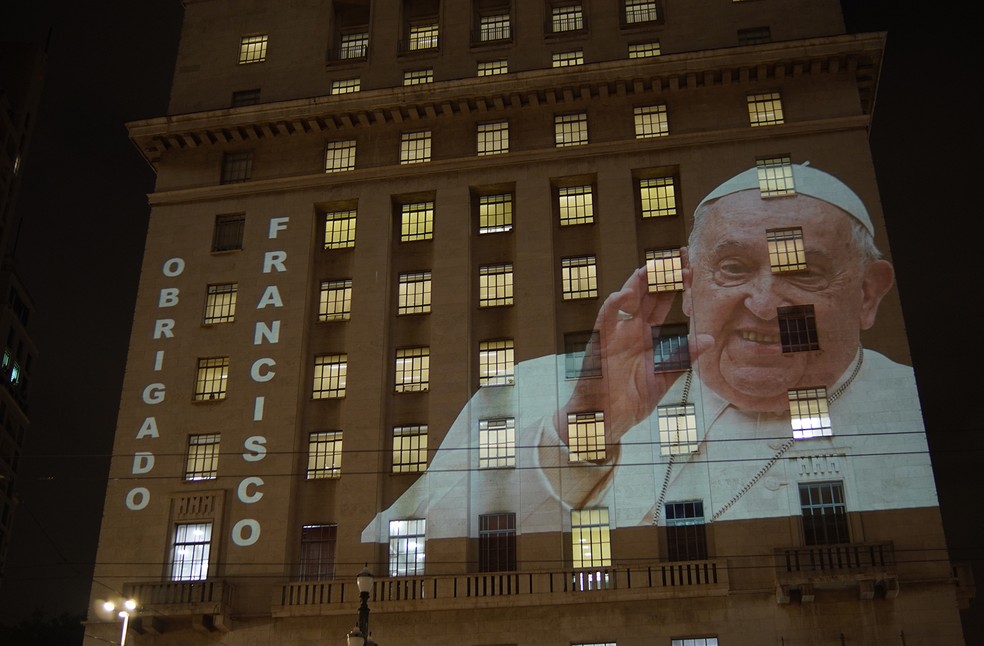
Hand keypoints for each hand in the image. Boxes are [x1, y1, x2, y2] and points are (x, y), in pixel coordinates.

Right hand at [559, 251, 705, 445]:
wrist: (602, 421)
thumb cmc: (627, 402)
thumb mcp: (662, 379)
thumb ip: (682, 358)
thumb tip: (708, 339)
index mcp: (645, 335)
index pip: (661, 301)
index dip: (675, 284)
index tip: (692, 269)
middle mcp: (629, 329)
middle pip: (645, 293)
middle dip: (660, 274)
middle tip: (678, 257)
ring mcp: (614, 334)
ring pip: (625, 300)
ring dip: (638, 283)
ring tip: (654, 267)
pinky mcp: (600, 345)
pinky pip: (604, 320)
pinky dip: (613, 306)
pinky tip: (625, 294)